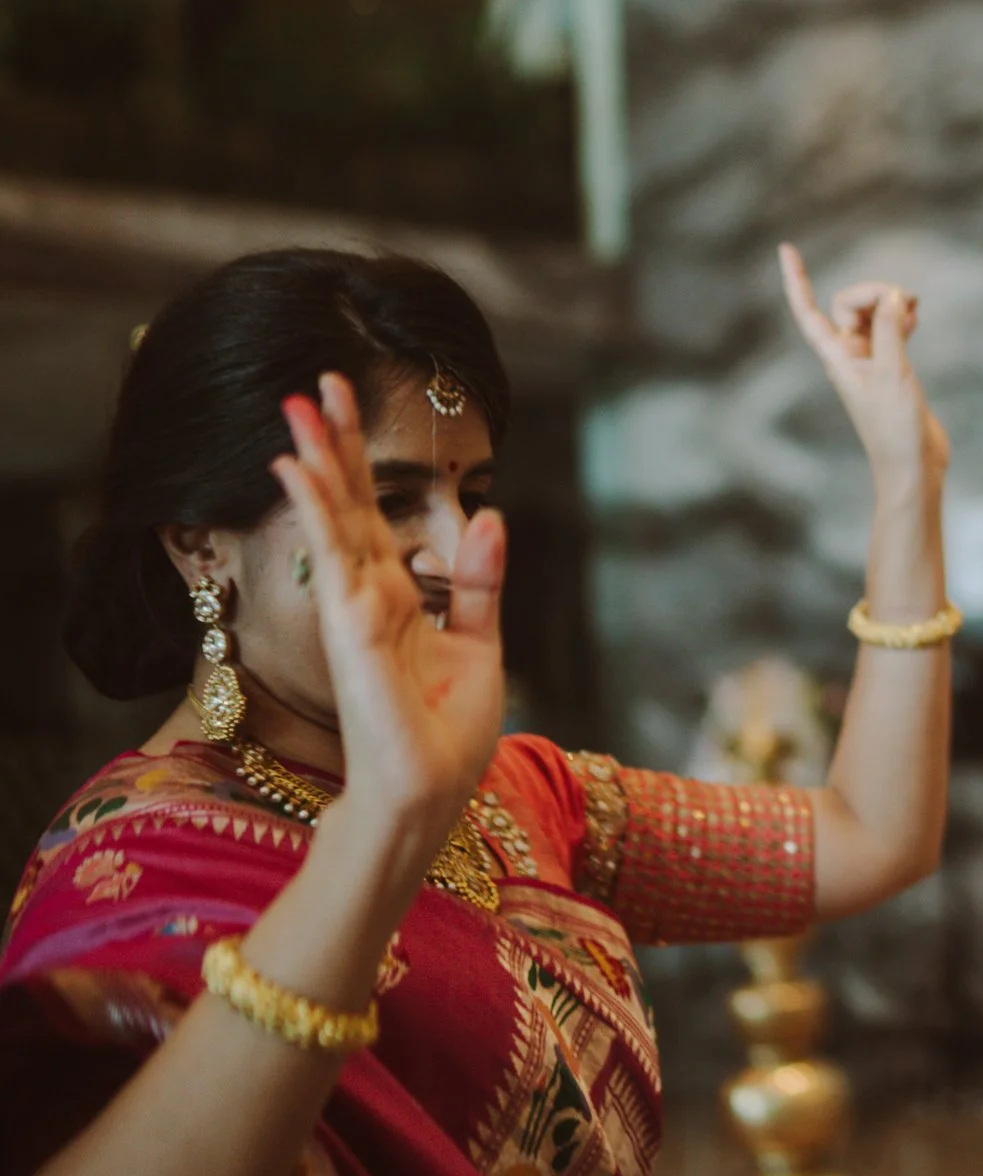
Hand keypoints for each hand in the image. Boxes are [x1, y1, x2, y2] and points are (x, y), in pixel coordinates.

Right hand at [272, 376, 504, 840]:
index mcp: (398, 596)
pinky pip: (334, 557)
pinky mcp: (352, 628)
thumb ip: (479, 582)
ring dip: (317, 459)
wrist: (428, 795)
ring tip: (298, 403)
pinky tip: (297, 469)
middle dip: (333, 443)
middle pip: (347, 504)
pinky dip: (317, 510)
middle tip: (316, 380)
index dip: (360, 463)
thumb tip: (492, 517)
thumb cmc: (446, 734)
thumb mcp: (480, 644)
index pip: (374, 515)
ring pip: (334, 518)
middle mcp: (368, 595)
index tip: (348, 406)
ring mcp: (354, 609)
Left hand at [780, 245, 949, 491]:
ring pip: (871, 315)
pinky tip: (916, 319)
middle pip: (848, 304)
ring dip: (890, 303)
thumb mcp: (891, 372)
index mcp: (836, 358)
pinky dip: (900, 318)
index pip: (807, 311)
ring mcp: (869, 362)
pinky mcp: (890, 370)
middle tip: (907, 301)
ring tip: (916, 308)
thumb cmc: (894, 428)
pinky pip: (888, 330)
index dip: (795, 280)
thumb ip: (888, 329)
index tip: (786, 249)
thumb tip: (892, 295)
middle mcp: (848, 357)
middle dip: (874, 292)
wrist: (912, 465)